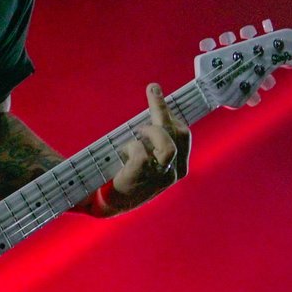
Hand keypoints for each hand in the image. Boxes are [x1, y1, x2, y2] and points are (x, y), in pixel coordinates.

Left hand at [95, 82, 188, 214]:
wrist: (107, 202)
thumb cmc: (127, 177)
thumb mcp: (148, 160)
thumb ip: (154, 142)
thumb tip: (155, 114)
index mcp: (179, 167)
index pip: (184, 134)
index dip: (174, 113)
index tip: (161, 94)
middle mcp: (173, 172)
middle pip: (179, 134)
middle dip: (163, 109)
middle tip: (152, 89)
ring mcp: (160, 177)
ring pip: (168, 145)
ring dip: (152, 131)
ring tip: (138, 130)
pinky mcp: (142, 177)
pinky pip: (142, 152)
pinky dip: (132, 146)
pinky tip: (124, 152)